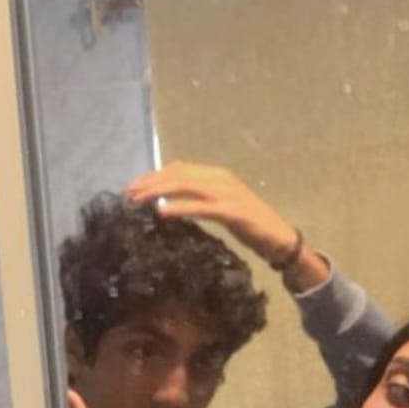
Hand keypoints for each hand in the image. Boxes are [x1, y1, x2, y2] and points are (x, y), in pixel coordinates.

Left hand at [126, 162, 301, 266]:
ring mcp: (228, 193)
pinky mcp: (233, 211)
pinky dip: (179, 207)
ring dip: (158, 191)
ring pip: (186, 185)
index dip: (153, 175)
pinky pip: (201, 207)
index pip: (179, 168)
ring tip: (137, 200)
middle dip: (150, 182)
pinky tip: (162, 211)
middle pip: (178, 174)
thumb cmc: (250, 226)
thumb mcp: (220, 208)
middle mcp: (221, 178)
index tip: (133, 187)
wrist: (280, 239)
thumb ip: (199, 200)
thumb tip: (168, 201)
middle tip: (128, 194)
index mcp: (217, 175)